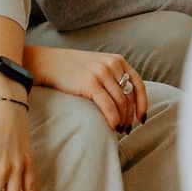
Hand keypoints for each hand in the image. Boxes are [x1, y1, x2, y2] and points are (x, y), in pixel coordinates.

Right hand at [24, 44, 147, 132]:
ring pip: (120, 102)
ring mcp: (101, 73)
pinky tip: (112, 126)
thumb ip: (113, 76)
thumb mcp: (98, 66)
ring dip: (121, 119)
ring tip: (117, 129)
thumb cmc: (73, 69)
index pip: (138, 84)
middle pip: (129, 96)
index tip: (141, 119)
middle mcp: (112, 64)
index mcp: (117, 60)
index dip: (142, 104)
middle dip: (129, 116)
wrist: (48, 63)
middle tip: (125, 129)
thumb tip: (126, 102)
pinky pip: (108, 105)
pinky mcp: (90, 83)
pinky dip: (113, 118)